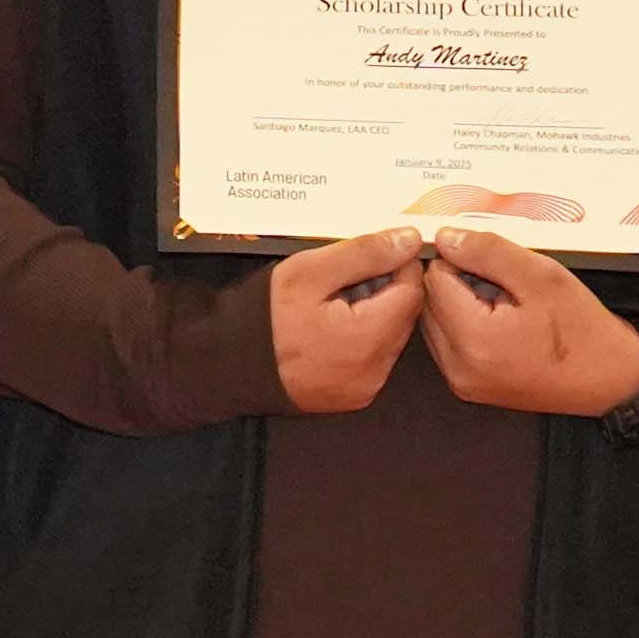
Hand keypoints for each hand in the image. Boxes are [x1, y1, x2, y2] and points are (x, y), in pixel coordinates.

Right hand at [264, 226, 427, 414]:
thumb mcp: (309, 271)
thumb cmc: (263, 316)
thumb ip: (365, 253)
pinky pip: (374, 359)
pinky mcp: (353, 397)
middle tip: (346, 276)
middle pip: (404, 317)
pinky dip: (363, 337)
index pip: (412, 291)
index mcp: (366, 340)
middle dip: (385, 289)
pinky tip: (333, 326)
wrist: (226, 363)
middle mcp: (374, 373)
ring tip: (335, 300)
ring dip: (375, 313)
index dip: (399, 264)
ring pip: (391, 338)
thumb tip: (410, 240)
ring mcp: (364, 389)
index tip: (375, 251)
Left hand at [419, 228, 638, 415]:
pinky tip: (502, 322)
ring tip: (506, 304)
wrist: (609, 378)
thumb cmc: (582, 331)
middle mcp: (459, 367)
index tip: (492, 261)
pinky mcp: (467, 386)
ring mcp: (462, 381)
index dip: (462, 259)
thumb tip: (446, 239)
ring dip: (461, 303)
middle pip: (429, 302)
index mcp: (474, 341)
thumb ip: (487, 251)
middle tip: (505, 285)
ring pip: (435, 321)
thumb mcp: (540, 275)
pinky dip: (467, 324)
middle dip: (459, 283)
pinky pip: (448, 342)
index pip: (435, 279)